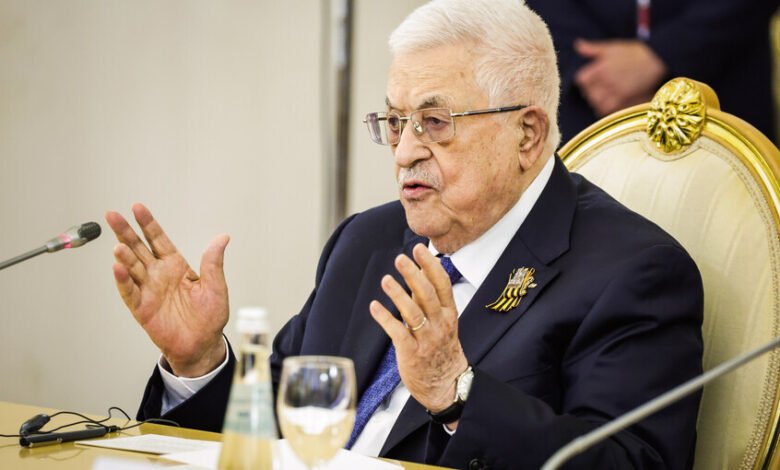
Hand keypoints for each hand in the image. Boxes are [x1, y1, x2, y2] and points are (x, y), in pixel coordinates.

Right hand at [105, 203, 229, 376]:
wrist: (202, 345)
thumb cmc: (210, 317)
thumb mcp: (216, 286)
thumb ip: (213, 263)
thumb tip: (222, 237)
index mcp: (176, 265)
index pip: (158, 239)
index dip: (148, 224)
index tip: (137, 208)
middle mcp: (158, 275)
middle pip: (139, 248)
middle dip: (126, 232)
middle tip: (112, 215)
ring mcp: (148, 290)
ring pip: (132, 268)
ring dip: (124, 256)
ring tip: (118, 245)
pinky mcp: (142, 308)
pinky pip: (129, 292)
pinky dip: (123, 280)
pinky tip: (117, 267)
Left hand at [370, 244, 468, 426]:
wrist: (447, 386)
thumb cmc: (441, 350)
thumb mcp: (443, 323)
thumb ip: (428, 301)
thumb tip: (416, 275)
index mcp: (448, 314)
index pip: (442, 285)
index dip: (431, 265)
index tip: (419, 249)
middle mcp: (439, 324)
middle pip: (427, 295)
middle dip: (414, 275)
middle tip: (401, 258)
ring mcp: (426, 339)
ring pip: (413, 312)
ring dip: (398, 294)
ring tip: (386, 279)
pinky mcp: (412, 353)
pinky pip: (398, 332)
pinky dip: (386, 318)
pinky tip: (374, 306)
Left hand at [574, 39, 667, 115]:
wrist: (656, 58)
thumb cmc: (634, 52)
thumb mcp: (612, 47)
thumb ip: (593, 48)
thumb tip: (578, 45)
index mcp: (601, 67)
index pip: (581, 80)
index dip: (584, 80)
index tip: (590, 79)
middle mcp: (606, 80)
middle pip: (588, 93)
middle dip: (591, 92)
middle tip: (597, 89)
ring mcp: (615, 90)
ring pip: (597, 103)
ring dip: (598, 101)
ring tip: (603, 97)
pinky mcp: (625, 98)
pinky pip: (609, 109)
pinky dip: (607, 108)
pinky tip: (610, 104)